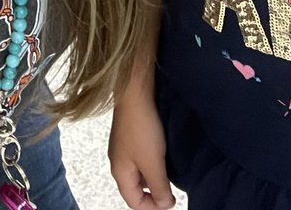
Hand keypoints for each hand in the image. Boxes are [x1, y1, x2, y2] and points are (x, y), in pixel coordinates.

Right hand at [109, 92, 175, 208]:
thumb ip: (159, 186)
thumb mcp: (153, 162)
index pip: (134, 201)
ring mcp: (124, 147)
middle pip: (135, 188)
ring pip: (139, 171)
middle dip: (153, 192)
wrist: (135, 92)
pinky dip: (152, 161)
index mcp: (120, 173)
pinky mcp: (130, 134)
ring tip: (170, 172)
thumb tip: (164, 205)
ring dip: (154, 176)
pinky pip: (141, 157)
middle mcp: (119, 162)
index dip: (152, 207)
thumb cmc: (142, 128)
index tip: (171, 202)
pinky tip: (163, 153)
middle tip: (172, 189)